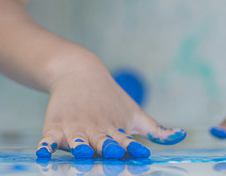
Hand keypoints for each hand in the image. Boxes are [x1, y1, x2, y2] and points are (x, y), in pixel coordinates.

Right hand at [35, 53, 184, 158]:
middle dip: (107, 149)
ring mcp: (74, 128)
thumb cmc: (109, 98)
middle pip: (101, 143)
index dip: (132, 148)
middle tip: (112, 153)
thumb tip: (182, 136)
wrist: (77, 72)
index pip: (125, 141)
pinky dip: (46, 146)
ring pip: (77, 141)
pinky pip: (49, 139)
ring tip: (81, 152)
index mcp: (114, 129)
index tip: (142, 153)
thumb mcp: (133, 112)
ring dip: (79, 147)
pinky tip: (43, 153)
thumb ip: (155, 129)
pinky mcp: (54, 127)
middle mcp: (95, 130)